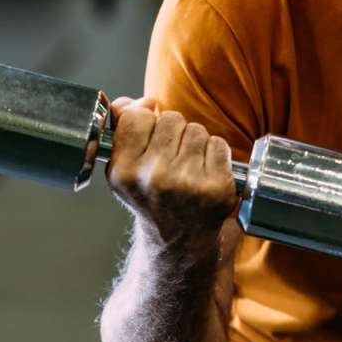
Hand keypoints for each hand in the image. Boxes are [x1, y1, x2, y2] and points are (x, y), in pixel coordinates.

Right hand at [106, 97, 236, 246]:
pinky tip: (205, 173)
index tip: (149, 138)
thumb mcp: (125, 167)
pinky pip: (219, 144)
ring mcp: (188, 184)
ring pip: (196, 129)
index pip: (137, 116)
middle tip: (171, 158)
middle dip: (173, 132)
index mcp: (124, 171)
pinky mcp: (217, 188)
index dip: (146, 122)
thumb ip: (123, 127)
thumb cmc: (150, 195)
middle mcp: (154, 178)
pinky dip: (215, 154)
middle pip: (171, 118)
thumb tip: (141, 101)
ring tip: (188, 166)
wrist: (177, 239)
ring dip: (195, 142)